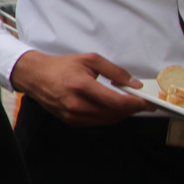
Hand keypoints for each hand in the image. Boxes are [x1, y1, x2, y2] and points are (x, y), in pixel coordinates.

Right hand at [11, 50, 148, 125]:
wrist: (36, 76)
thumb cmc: (61, 67)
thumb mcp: (89, 60)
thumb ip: (115, 71)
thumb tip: (133, 84)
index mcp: (82, 86)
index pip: (117, 102)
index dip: (136, 104)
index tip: (147, 102)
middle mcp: (78, 104)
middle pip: (116, 114)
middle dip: (132, 108)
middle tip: (140, 102)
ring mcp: (74, 115)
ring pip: (109, 120)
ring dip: (121, 113)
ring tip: (126, 103)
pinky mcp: (72, 121)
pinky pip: (98, 122)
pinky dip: (109, 116)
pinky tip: (110, 107)